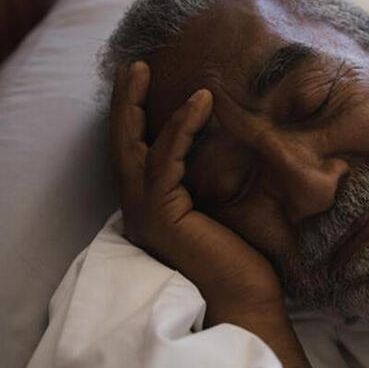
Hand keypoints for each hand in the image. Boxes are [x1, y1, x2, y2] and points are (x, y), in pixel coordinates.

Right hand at [109, 62, 283, 323]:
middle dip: (125, 103)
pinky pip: (167, 157)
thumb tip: (233, 151)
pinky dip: (182, 126)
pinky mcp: (163, 212)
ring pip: (135, 146)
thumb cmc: (242, 263)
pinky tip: (202, 100)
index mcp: (154, 209)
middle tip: (133, 65)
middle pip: (124, 145)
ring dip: (140, 104)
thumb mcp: (224, 211)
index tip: (145, 84)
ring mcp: (146, 212)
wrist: (245, 302)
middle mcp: (141, 209)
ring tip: (146, 68)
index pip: (139, 155)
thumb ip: (211, 183)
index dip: (137, 119)